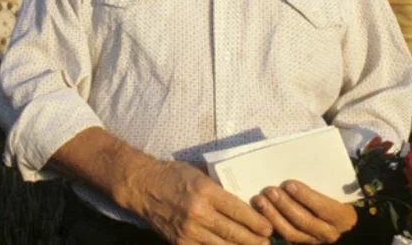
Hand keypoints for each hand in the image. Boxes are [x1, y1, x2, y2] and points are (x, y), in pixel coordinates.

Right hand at [131, 160, 272, 244]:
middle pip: (234, 232)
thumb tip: (244, 197)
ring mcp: (189, 231)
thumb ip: (220, 187)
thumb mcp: (199, 173)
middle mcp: (198, 212)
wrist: (143, 186)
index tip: (268, 227)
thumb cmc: (173, 175)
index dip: (256, 222)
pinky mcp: (180, 243)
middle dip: (254, 240)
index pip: (238, 210)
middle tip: (267, 242)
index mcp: (205, 191)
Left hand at [251, 181, 356, 243]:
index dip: (305, 196)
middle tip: (270, 190)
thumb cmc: (335, 195)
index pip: (323, 208)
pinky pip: (282, 236)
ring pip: (291, 232)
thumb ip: (322, 181)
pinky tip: (260, 211)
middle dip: (285, 205)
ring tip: (260, 200)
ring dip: (273, 215)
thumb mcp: (335, 188)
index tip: (288, 184)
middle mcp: (329, 232)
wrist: (339, 219)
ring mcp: (313, 240)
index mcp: (342, 217)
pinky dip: (270, 223)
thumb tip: (298, 163)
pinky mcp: (300, 242)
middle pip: (304, 221)